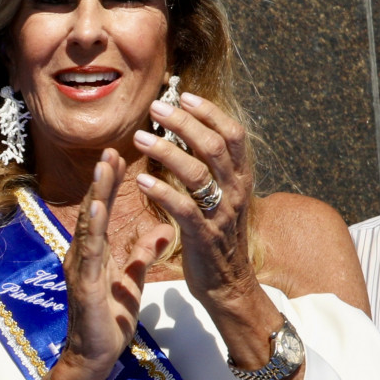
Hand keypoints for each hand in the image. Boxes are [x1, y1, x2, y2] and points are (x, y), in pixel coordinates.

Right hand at [53, 150, 170, 379]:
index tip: (119, 157)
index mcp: (94, 254)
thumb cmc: (108, 323)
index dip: (110, 185)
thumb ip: (141, 255)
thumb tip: (159, 231)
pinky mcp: (85, 284)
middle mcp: (82, 256)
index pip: (103, 212)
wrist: (92, 358)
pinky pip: (90, 251)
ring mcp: (81, 269)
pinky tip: (98, 206)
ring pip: (89, 224)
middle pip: (93, 211)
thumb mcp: (131, 282)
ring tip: (104, 166)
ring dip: (96, 194)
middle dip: (102, 180)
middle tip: (111, 149)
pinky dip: (93, 226)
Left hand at [132, 88, 267, 330]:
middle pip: (215, 146)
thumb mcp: (223, 198)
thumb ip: (213, 169)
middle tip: (155, 108)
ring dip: (166, 151)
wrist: (228, 284)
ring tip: (138, 138)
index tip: (184, 95)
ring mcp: (221, 214)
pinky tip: (140, 179)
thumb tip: (193, 135)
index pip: (233, 135)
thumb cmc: (218, 237)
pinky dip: (161, 191)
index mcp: (241, 179)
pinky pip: (183, 208)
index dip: (210, 112)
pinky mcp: (203, 236)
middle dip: (184, 123)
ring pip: (197, 173)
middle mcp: (236, 192)